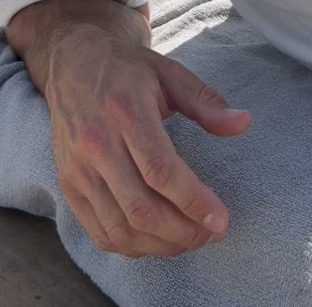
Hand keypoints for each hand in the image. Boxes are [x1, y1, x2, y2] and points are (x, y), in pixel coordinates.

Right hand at [7, 0, 251, 257]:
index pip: (160, 170)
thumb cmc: (128, 69)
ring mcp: (77, 169)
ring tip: (190, 238)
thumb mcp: (170, 73)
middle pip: (141, 208)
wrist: (74, 63)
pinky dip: (132, 247)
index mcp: (125, 110)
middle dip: (183, 231)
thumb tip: (244, 123)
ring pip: (120, 228)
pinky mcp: (67, 185)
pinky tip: (157, 240)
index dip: (193, 201)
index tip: (220, 219)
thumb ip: (206, 101)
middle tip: (211, 233)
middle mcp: (96, 143)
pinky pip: (99, 232)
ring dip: (160, 245)